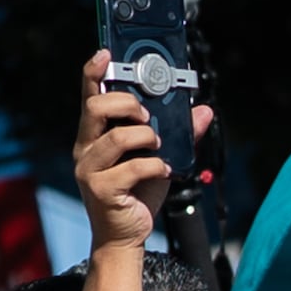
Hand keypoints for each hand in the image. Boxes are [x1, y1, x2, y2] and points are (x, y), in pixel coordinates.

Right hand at [71, 50, 170, 248]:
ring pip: (117, 136)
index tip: (106, 54)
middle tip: (147, 118)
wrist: (126, 236)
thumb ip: (179, 133)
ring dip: (146, 138)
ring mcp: (89, 169)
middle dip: (128, 104)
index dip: (94, 72)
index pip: (90, 96)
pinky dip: (155, 166)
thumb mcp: (160, 157)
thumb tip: (204, 111)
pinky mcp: (101, 189)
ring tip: (158, 148)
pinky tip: (164, 172)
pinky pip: (133, 167)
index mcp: (95, 135)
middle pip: (97, 107)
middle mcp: (86, 148)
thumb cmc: (138, 192)